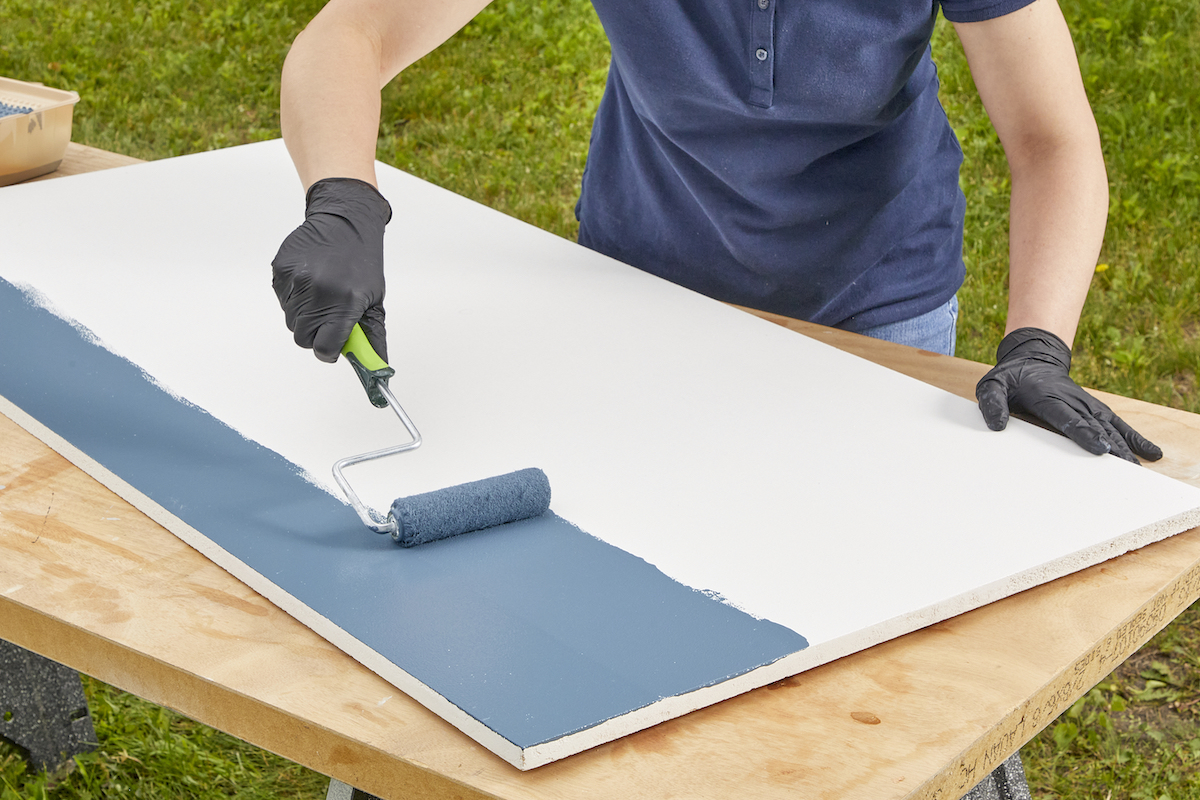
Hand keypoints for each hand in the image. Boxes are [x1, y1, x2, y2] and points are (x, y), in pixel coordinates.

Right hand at [271, 177, 391, 361]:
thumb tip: (376, 367)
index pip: (324, 348)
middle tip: (329, 317)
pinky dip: (294, 298)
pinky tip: (310, 280)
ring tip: (322, 293)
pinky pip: (283, 300)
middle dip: (316, 334)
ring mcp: (296, 281)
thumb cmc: (363, 261)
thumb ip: (371, 336)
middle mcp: (318, 293)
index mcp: (344, 303)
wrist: (345, 221)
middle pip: (303, 338)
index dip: (329, 350)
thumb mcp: (375, 300)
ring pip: (292, 320)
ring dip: (305, 315)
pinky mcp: (280, 271)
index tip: (333, 345)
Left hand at [976, 327, 1161, 463]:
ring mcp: (1085, 403)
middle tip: (1127, 468)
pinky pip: (1116, 423)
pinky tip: (1150, 453)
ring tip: (1140, 467)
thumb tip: (997, 425)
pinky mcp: (1093, 408)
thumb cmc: (1010, 378)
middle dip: (1112, 446)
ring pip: (1110, 425)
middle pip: (1095, 425)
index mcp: (1047, 396)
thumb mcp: (992, 385)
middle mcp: (1071, 399)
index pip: (1067, 417)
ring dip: (1126, 446)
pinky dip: (1134, 437)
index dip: (1085, 432)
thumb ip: (992, 403)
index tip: (1101, 448)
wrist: (1032, 359)